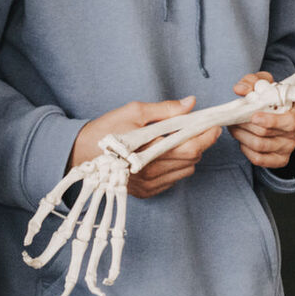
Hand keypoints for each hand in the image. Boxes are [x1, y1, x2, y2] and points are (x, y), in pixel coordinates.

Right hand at [73, 97, 220, 198]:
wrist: (80, 153)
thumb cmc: (107, 129)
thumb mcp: (135, 112)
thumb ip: (166, 110)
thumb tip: (191, 103)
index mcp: (149, 151)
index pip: (191, 148)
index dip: (207, 136)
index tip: (214, 124)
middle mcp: (150, 172)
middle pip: (192, 160)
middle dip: (199, 143)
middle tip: (198, 128)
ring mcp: (148, 185)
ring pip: (185, 171)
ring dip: (188, 156)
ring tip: (177, 141)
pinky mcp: (146, 192)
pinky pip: (173, 180)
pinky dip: (176, 167)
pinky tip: (165, 155)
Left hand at [229, 71, 294, 168]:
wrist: (274, 114)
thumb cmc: (269, 99)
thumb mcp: (263, 85)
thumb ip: (252, 82)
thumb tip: (240, 89)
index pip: (288, 121)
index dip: (270, 121)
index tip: (254, 117)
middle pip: (266, 133)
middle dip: (246, 125)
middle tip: (234, 119)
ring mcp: (288, 147)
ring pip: (260, 145)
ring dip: (242, 136)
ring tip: (234, 127)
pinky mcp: (281, 159)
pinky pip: (259, 159)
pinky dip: (246, 150)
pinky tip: (242, 141)